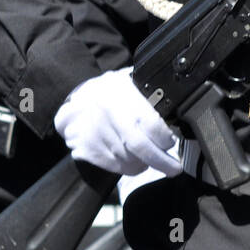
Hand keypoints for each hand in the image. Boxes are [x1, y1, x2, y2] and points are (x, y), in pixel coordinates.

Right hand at [54, 68, 180, 176]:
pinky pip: (117, 167)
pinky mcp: (90, 150)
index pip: (151, 124)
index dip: (165, 138)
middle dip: (162, 162)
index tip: (171, 142)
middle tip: (174, 168)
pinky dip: (130, 167)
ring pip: (130, 161)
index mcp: (122, 95)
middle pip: (141, 147)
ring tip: (151, 158)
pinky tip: (134, 159)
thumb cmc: (109, 91)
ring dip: (145, 164)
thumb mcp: (129, 81)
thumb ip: (150, 93)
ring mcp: (98, 135)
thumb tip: (174, 108)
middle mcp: (109, 116)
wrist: (75, 101)